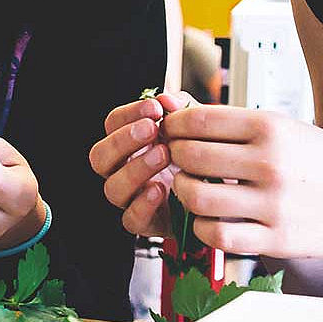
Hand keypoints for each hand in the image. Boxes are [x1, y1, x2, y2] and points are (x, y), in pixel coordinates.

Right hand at [87, 90, 191, 237]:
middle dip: (123, 140)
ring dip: (135, 168)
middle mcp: (123, 171)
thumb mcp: (196, 128)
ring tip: (163, 155)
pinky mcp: (146, 224)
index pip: (112, 124)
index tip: (155, 108)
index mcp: (130, 144)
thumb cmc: (201, 159)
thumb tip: (166, 97)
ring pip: (112, 188)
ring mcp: (131, 199)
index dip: (128, 114)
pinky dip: (143, 204)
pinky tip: (161, 190)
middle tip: (151, 129)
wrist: (223, 197)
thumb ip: (181, 109)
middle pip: (99, 157)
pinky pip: (131, 219)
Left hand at [154, 105, 322, 259]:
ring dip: (182, 192)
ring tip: (188, 188)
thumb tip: (180, 112)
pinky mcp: (275, 238)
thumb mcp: (285, 126)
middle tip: (175, 161)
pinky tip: (206, 218)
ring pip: (197, 198)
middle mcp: (270, 162)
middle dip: (174, 157)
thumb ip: (236, 123)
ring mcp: (273, 203)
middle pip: (191, 156)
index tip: (168, 131)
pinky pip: (217, 234)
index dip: (173, 126)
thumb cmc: (321, 161)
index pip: (199, 120)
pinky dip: (201, 227)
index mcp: (271, 127)